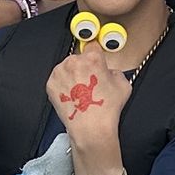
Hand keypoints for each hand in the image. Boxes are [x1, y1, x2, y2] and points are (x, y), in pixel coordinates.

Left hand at [45, 43, 128, 158]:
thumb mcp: (124, 85)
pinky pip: (58, 79)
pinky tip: (73, 96)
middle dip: (84, 68)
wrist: (90, 128)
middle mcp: (74, 62)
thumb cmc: (105, 110)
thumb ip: (116, 72)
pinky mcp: (51, 84)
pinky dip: (63, 85)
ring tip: (81, 92)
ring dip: (72, 75)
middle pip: (79, 58)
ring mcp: (60, 73)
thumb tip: (109, 72)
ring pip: (66, 68)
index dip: (95, 54)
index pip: (92, 46)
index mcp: (92, 58)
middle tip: (90, 84)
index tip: (95, 59)